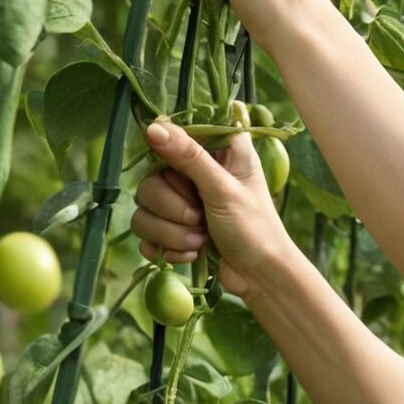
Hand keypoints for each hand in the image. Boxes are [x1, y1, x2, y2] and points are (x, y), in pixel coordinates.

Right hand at [131, 121, 295, 293]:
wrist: (259, 277)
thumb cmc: (254, 228)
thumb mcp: (224, 189)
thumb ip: (189, 157)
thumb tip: (154, 126)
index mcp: (216, 150)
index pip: (174, 134)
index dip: (169, 153)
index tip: (179, 174)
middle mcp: (196, 171)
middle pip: (150, 178)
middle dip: (170, 207)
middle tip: (198, 218)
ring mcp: (181, 202)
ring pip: (143, 208)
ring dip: (169, 232)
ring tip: (199, 241)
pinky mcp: (171, 229)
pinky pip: (145, 233)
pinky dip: (166, 247)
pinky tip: (191, 254)